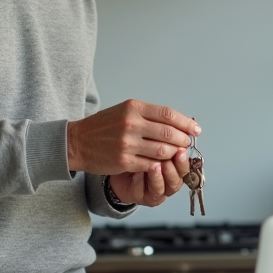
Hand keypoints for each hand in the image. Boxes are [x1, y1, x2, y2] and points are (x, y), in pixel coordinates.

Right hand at [68, 100, 198, 204]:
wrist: (77, 142)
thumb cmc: (102, 127)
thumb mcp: (123, 111)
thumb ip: (148, 115)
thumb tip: (176, 122)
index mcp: (133, 108)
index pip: (168, 114)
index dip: (185, 122)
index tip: (195, 129)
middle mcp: (131, 123)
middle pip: (168, 133)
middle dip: (183, 139)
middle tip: (187, 143)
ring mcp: (127, 143)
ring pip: (163, 150)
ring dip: (174, 154)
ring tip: (176, 153)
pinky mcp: (124, 161)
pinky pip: (151, 164)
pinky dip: (159, 165)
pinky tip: (161, 164)